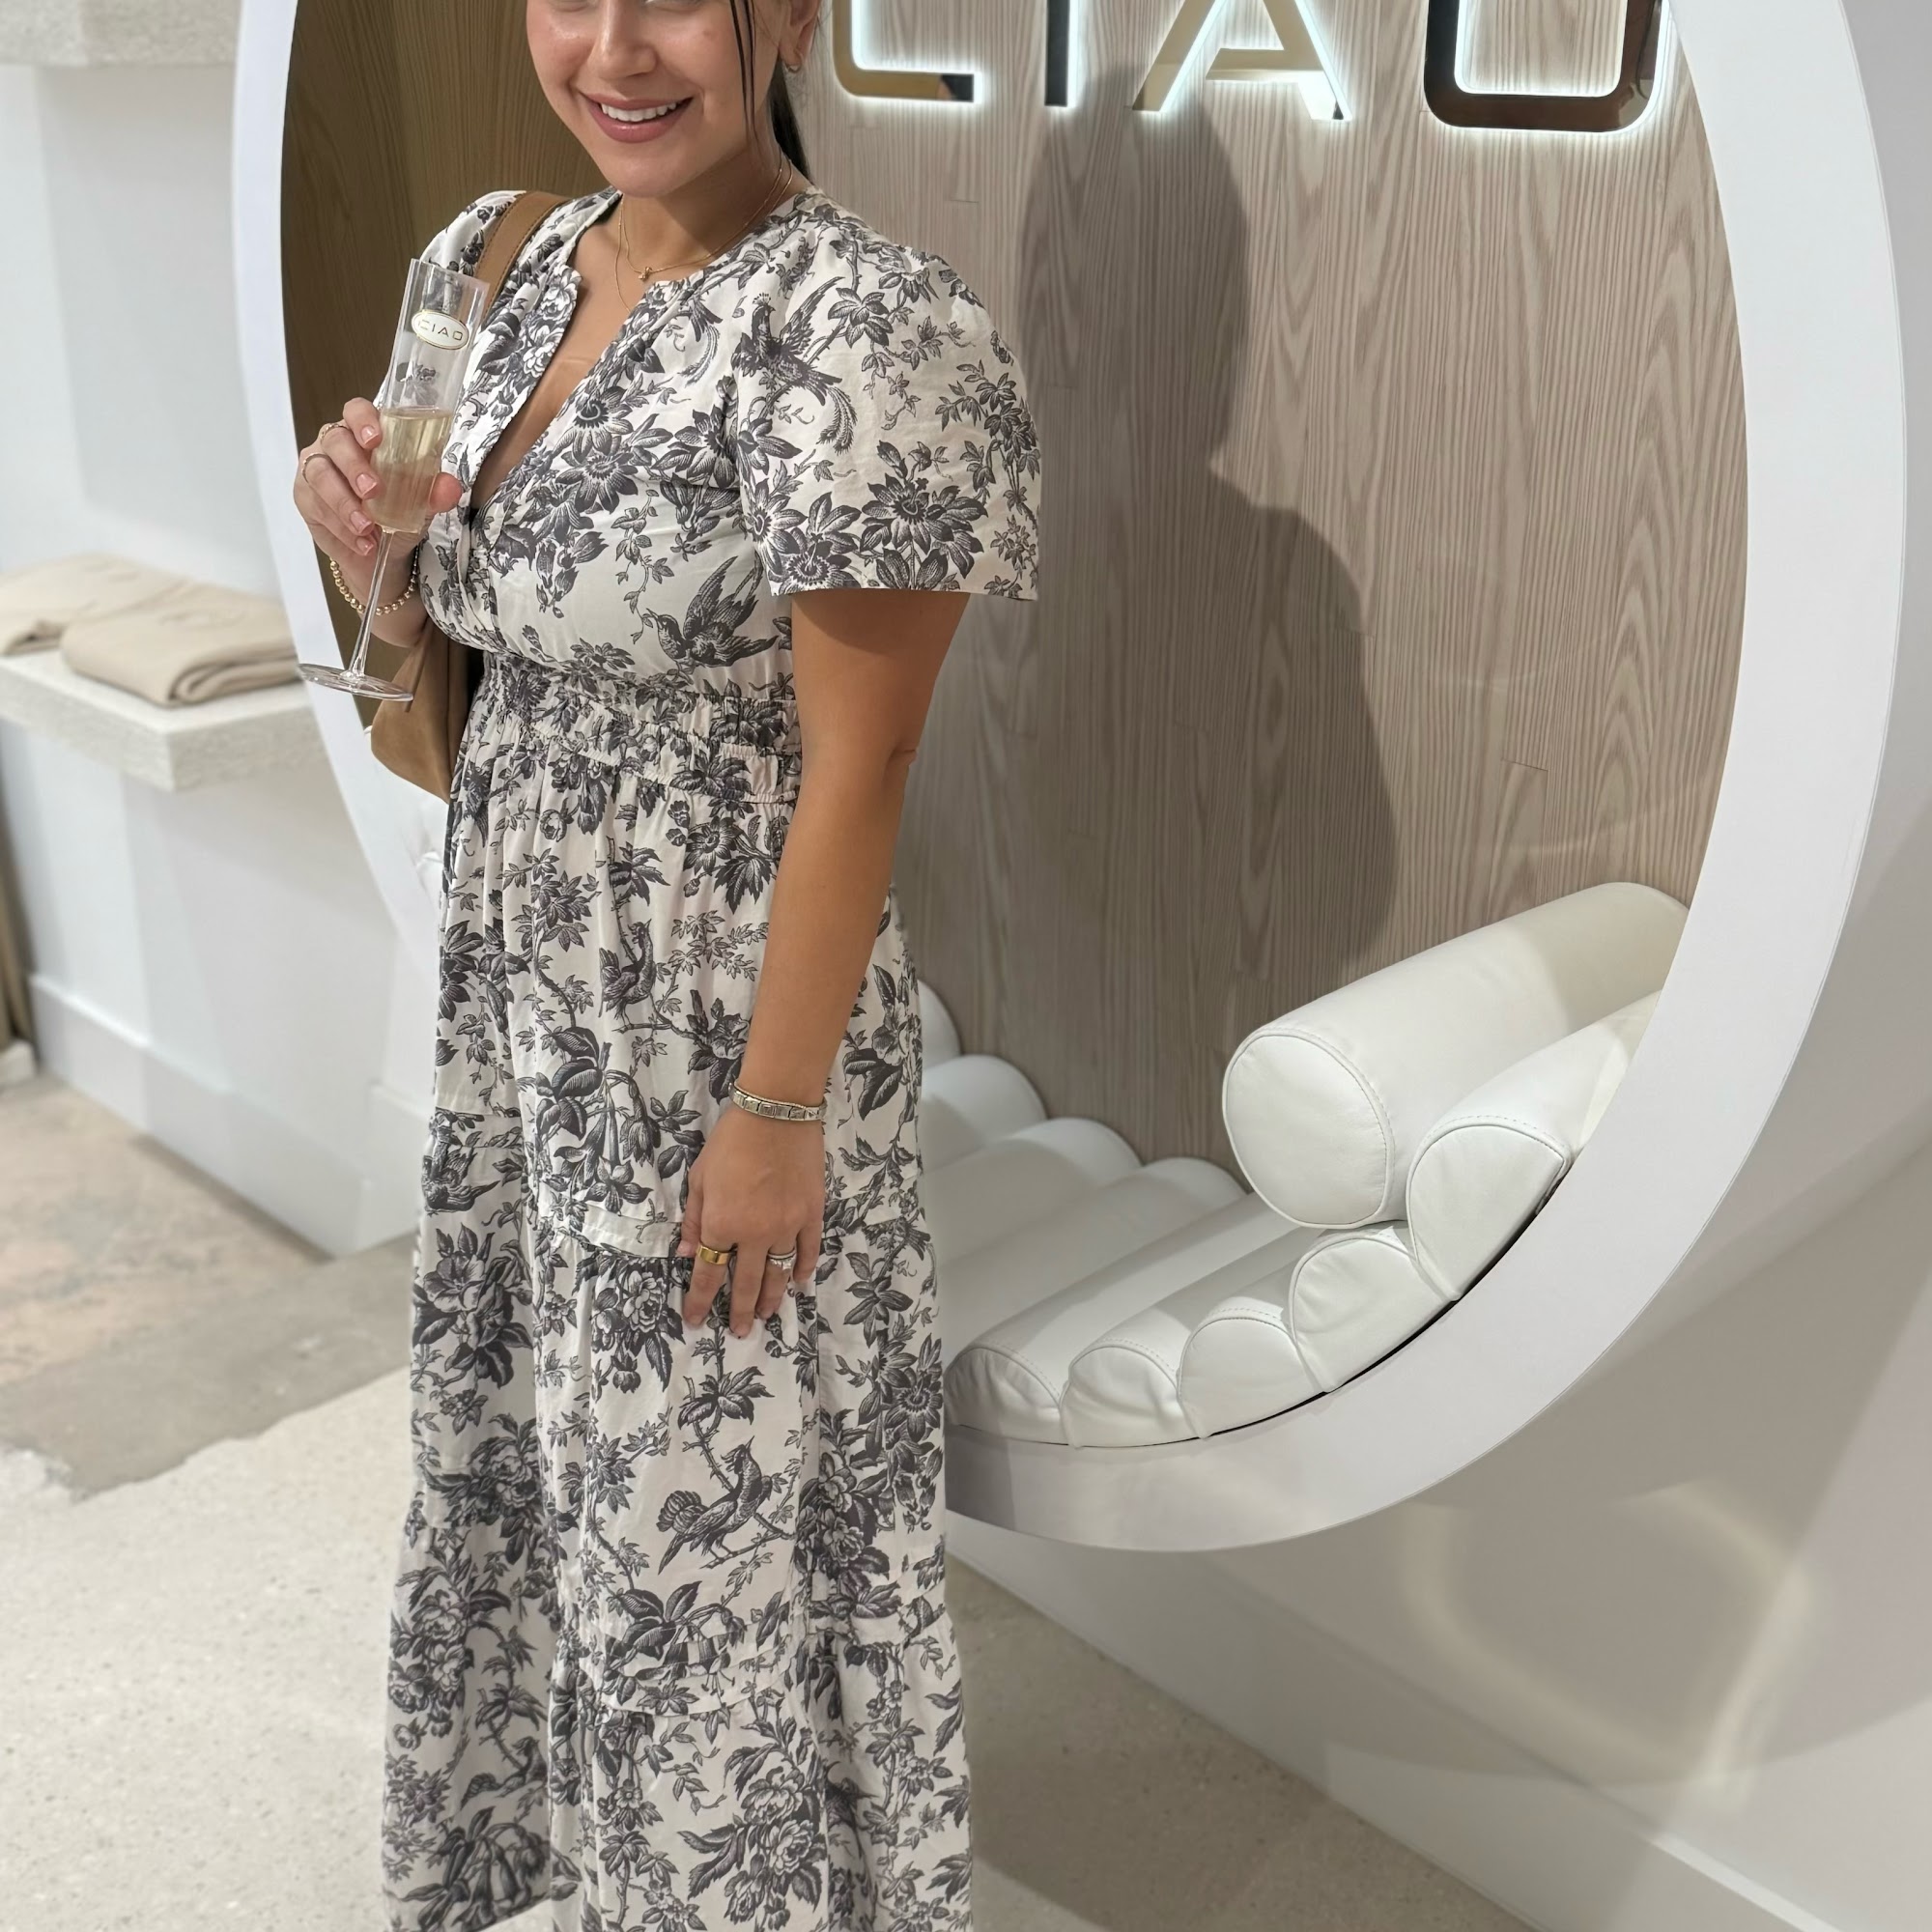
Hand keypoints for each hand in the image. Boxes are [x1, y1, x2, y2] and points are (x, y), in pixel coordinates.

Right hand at [290, 397, 462, 596]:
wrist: (380, 552)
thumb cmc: (397, 513)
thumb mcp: (421, 504)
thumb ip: (434, 492)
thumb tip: (450, 487)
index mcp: (367, 434)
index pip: (356, 411)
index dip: (362, 420)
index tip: (375, 440)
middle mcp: (337, 444)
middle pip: (335, 440)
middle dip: (354, 466)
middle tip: (373, 491)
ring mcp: (317, 467)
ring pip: (319, 474)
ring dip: (344, 502)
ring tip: (366, 526)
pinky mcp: (305, 495)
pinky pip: (316, 505)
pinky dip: (341, 527)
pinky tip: (362, 542)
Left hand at [676, 1104, 824, 1335]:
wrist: (776, 1113)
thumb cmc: (731, 1141)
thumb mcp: (699, 1178)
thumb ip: (694, 1221)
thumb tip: (686, 1255)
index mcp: (722, 1225)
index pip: (708, 1274)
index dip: (700, 1302)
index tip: (695, 1322)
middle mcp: (754, 1234)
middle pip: (746, 1283)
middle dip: (740, 1311)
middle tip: (740, 1332)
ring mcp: (787, 1226)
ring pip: (779, 1274)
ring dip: (772, 1299)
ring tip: (767, 1316)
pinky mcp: (812, 1214)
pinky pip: (809, 1250)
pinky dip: (804, 1269)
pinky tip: (799, 1282)